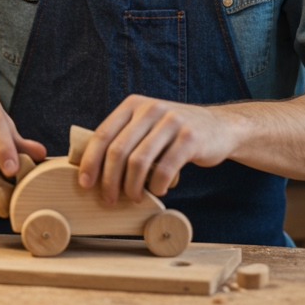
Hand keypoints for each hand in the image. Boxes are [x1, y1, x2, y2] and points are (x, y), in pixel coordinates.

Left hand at [76, 95, 238, 204]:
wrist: (219, 128)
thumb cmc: (174, 134)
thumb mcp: (148, 126)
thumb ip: (125, 138)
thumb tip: (91, 169)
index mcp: (134, 105)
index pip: (103, 134)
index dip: (90, 161)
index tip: (85, 184)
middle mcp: (151, 109)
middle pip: (118, 150)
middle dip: (109, 180)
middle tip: (108, 199)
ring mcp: (172, 121)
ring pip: (139, 162)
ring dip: (132, 187)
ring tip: (134, 198)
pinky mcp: (190, 137)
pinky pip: (164, 169)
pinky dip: (156, 186)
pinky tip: (157, 191)